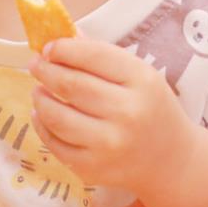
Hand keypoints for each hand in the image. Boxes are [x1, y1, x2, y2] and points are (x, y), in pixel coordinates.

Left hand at [27, 38, 197, 195]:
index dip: (63, 48)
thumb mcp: (139, 76)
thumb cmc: (151, 110)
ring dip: (39, 98)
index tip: (48, 47)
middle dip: (45, 70)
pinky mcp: (93, 168)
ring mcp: (110, 144)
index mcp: (142, 82)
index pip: (92, 56)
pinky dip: (42, 126)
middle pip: (70, 85)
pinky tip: (42, 115)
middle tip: (35, 64)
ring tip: (38, 91)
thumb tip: (60, 38)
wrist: (172, 161)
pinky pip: (55, 144)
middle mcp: (127, 113)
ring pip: (56, 116)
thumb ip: (101, 56)